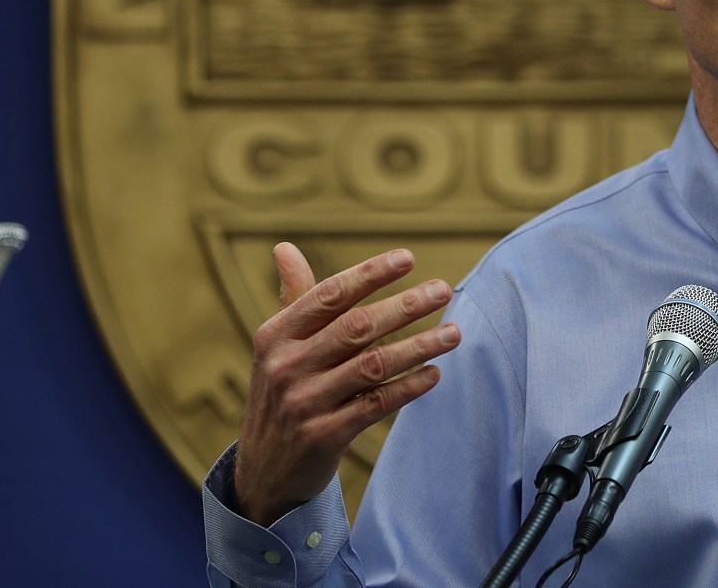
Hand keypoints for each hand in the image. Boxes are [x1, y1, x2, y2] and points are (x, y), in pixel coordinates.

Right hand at [233, 242, 460, 525]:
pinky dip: (408, 387)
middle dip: (405, 306)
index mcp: (276, 335)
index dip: (369, 274)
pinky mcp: (323, 436)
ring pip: (372, 365)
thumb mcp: (277, 347)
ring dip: (419, 346)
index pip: (329, 295)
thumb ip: (293, 298)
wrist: (262, 472)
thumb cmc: (281, 392)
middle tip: (444, 290)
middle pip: (356, 327)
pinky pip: (375, 405)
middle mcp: (286, 366)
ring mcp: (304, 402)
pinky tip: (434, 373)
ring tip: (454, 333)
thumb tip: (284, 246)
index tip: (408, 258)